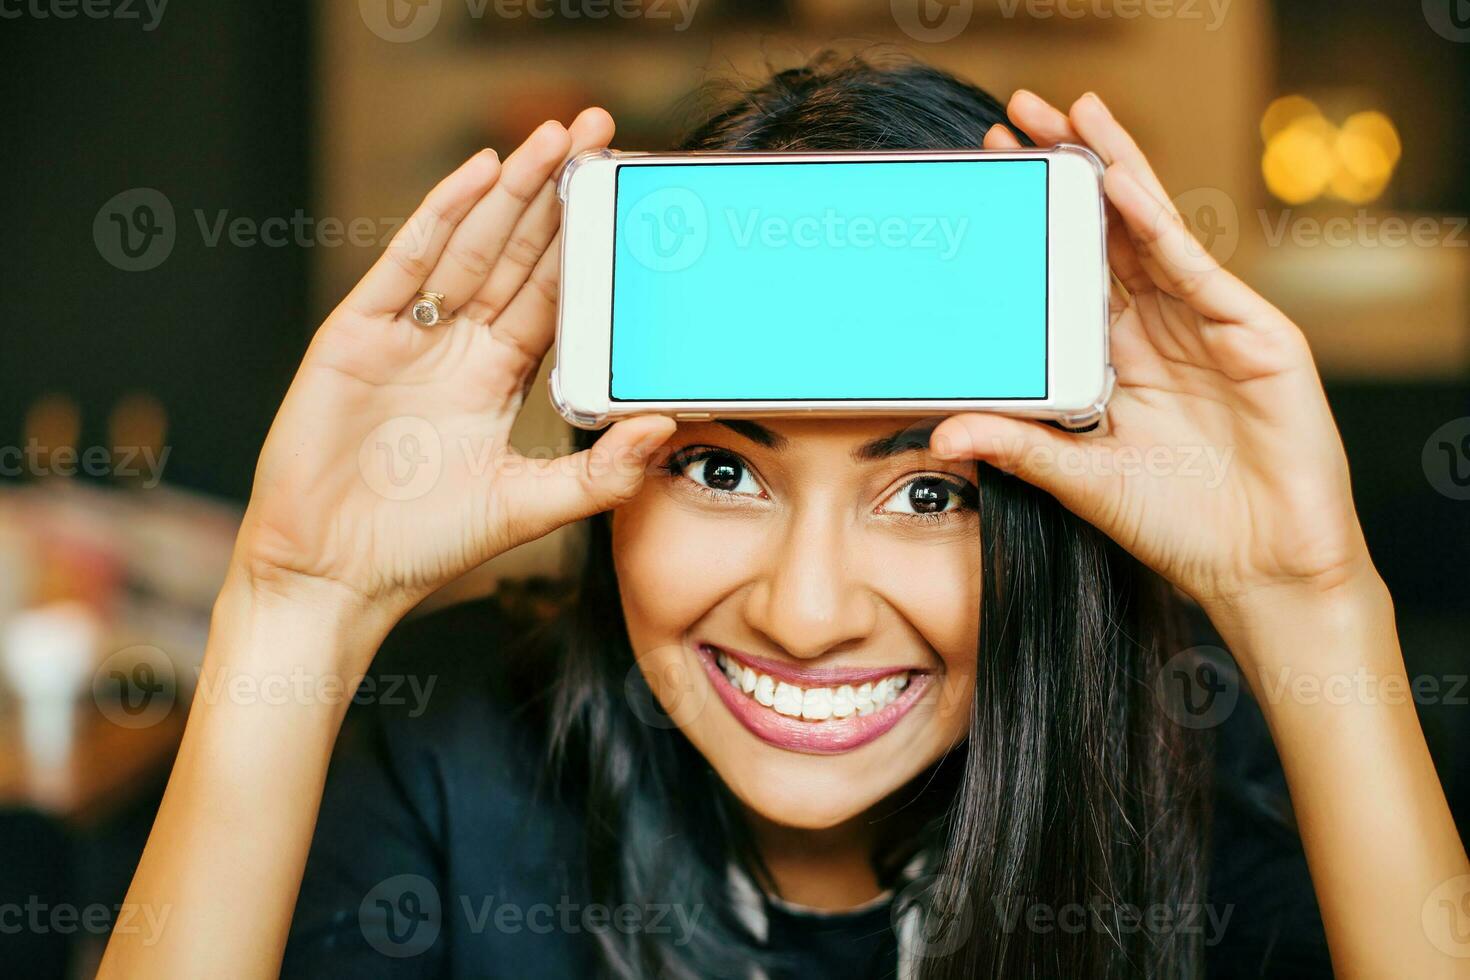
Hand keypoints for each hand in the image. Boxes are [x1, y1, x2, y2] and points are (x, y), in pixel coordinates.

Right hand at [232, 110, 674, 622]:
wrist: (333, 575)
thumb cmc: (423, 545)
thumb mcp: (527, 506)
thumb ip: (598, 473)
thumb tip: (664, 426)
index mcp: (497, 377)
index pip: (554, 297)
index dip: (588, 248)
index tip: (624, 198)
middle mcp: (456, 347)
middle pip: (517, 256)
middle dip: (557, 196)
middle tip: (599, 132)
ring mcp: (405, 337)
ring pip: (470, 247)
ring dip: (512, 191)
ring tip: (555, 137)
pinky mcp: (356, 335)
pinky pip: (406, 265)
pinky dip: (441, 217)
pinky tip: (479, 175)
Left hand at [932, 91, 1378, 626]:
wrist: (1263, 569)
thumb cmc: (1179, 526)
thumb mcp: (1081, 480)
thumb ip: (1019, 448)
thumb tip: (943, 436)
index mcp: (1116, 357)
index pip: (1068, 271)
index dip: (1034, 222)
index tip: (991, 176)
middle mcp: (1159, 330)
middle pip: (1106, 234)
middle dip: (1067, 171)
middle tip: (1017, 113)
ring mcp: (1208, 325)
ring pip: (1152, 232)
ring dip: (1111, 169)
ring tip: (1071, 115)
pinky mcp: (1255, 334)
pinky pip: (1197, 268)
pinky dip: (1159, 225)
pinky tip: (1121, 184)